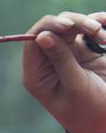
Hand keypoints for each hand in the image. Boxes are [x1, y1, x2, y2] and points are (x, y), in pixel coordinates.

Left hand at [23, 11, 105, 132]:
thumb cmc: (89, 109)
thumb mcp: (76, 86)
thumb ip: (61, 60)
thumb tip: (43, 35)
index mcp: (37, 74)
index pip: (33, 40)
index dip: (48, 26)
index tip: (68, 25)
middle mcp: (48, 61)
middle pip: (53, 28)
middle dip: (74, 23)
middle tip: (95, 30)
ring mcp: (66, 54)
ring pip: (71, 24)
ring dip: (88, 24)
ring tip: (103, 38)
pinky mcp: (84, 51)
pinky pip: (87, 29)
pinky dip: (98, 23)